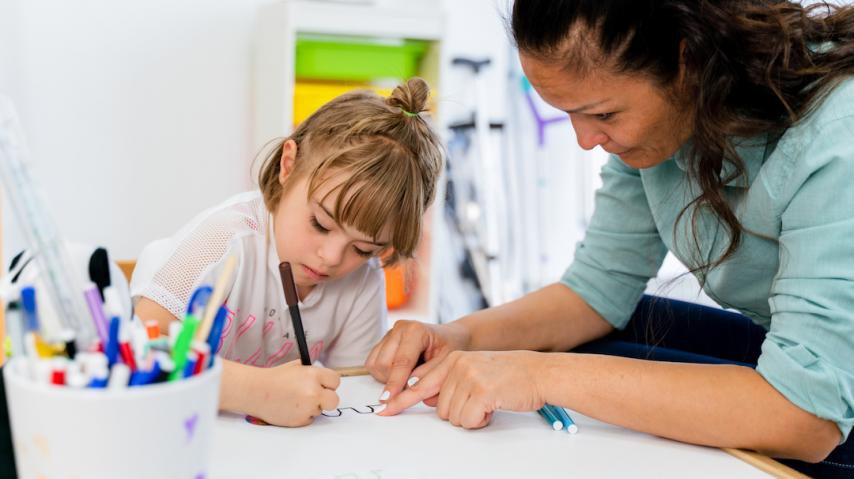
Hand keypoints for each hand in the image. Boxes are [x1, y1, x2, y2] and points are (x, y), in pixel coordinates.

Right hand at [250, 360, 340, 426]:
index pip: (335, 381)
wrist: (256, 391)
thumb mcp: (296, 367)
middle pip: (334, 400)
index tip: (324, 385)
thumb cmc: (275, 378)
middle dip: (327, 399)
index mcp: (313, 375)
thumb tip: (325, 380)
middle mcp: (313, 391)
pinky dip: (302, 415)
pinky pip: (309, 418)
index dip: (329, 384)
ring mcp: (308, 407)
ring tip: (294, 400)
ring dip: (312, 407)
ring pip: (320, 410)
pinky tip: (290, 408)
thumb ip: (313, 373)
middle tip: (318, 397)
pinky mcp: (301, 420)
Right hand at [365, 320, 470, 401]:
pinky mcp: (382, 341)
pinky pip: (372, 364)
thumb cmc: (450, 348)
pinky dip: (383, 374)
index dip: (395, 383)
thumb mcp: (447, 362)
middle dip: (393, 382)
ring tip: (408, 377)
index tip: (389, 401)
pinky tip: (400, 373)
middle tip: (412, 386)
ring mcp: (389, 333)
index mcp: (416, 330)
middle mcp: (399, 328)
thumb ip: (429, 375)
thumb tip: (409, 388)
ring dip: (387, 378)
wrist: (450, 336)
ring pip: (375, 365)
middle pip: (383, 364)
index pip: (402, 362)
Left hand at [378, 350, 547, 428]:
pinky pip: (468, 420)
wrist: (539, 373)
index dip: (401, 399)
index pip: (419, 382)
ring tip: (489, 402)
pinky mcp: (481, 391)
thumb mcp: (474, 371)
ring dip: (471, 417)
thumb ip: (448, 381)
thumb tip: (426, 398)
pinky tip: (493, 406)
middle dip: (459, 412)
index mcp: (452, 359)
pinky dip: (480, 421)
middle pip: (439, 408)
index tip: (384, 409)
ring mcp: (468, 376)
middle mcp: (457, 365)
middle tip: (480, 401)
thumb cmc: (509, 376)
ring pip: (452, 416)